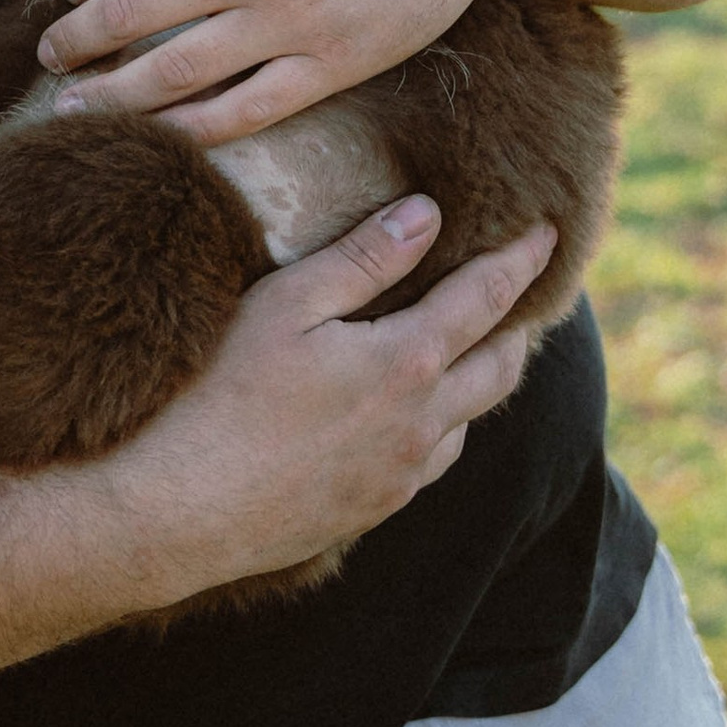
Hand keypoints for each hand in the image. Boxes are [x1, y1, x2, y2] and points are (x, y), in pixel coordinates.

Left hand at [36, 0, 534, 145]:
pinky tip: (158, 137)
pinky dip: (191, 131)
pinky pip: (245, 112)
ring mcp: (290, 18)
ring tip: (74, 108)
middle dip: (75, 42)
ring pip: (173, 74)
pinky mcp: (334, 64)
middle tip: (51, 57)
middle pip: (129, 15)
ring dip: (111, 97)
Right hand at [95, 198, 555, 598]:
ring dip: (482, 379)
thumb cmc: (218, 395)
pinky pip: (430, 462)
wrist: (178, 513)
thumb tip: (427, 214)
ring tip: (477, 348)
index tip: (548, 233)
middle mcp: (420, 425)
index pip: (486, 298)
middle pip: (500, 368)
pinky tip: (417, 416)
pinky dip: (443, 426)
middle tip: (527, 293)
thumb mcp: (286, 304)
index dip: (521, 260)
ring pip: (468, 422)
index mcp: (406, 363)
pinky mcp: (370, 511)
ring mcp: (399, 476)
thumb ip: (363, 258)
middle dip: (519, 325)